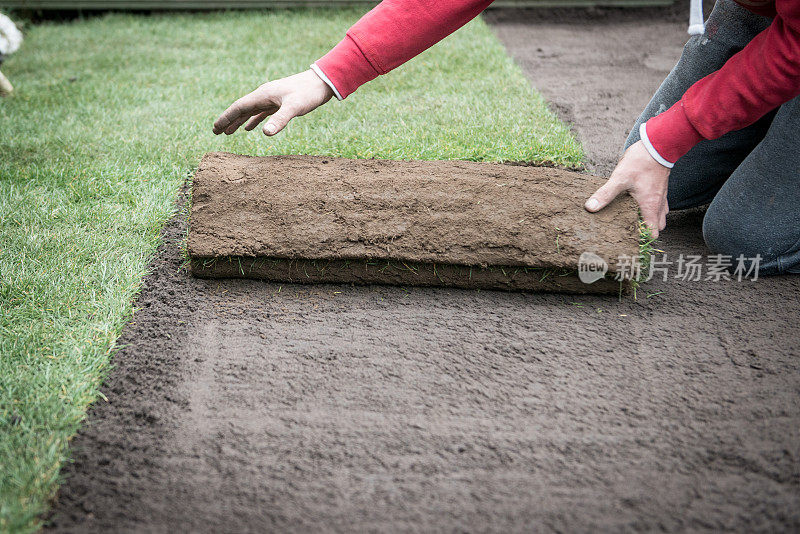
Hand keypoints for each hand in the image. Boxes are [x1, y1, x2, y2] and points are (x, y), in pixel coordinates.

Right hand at [212, 69, 333, 136]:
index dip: (226, 118)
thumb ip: (280, 120)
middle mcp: (264, 95)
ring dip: (239, 121)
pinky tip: (250, 128)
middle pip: (241, 109)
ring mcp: (271, 98)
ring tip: (228, 132)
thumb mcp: (294, 107)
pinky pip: (261, 112)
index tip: (215, 128)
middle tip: (216, 132)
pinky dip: (254, 120)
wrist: (322, 82)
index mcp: (263, 95)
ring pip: (250, 111)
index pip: (238, 107)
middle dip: (228, 120)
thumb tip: (265, 133)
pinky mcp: (279, 102)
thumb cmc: (308, 93)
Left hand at [584, 140, 670, 237]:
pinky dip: (653, 208)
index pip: (652, 231)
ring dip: (651, 220)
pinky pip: (661, 203)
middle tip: (632, 233)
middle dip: (648, 231)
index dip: (644, 239)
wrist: (658, 144)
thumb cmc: (640, 162)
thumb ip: (605, 194)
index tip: (633, 243)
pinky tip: (641, 205)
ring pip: (661, 214)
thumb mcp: (619, 178)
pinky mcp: (661, 186)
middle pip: (658, 225)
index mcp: (650, 205)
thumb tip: (590, 208)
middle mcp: (659, 203)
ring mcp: (662, 194)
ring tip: (636, 222)